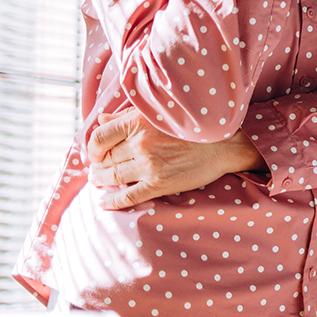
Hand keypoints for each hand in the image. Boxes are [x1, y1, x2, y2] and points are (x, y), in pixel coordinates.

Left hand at [87, 107, 265, 209]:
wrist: (225, 144)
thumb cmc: (192, 126)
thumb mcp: (158, 114)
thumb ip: (127, 117)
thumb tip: (101, 120)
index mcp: (138, 123)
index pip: (99, 137)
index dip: (91, 147)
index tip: (94, 152)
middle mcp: (141, 144)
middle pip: (105, 158)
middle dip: (97, 165)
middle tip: (95, 168)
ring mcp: (149, 166)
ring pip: (113, 177)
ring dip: (100, 180)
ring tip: (98, 180)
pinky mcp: (159, 184)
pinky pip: (128, 197)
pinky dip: (112, 202)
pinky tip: (103, 203)